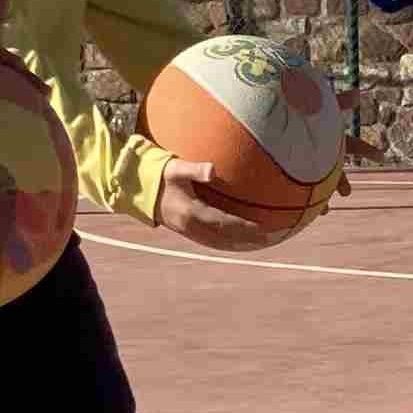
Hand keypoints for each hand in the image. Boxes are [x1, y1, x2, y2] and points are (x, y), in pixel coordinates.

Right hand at [154, 160, 285, 253]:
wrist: (140, 190)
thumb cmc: (161, 175)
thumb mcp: (176, 169)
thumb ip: (195, 169)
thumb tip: (212, 169)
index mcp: (193, 213)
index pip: (225, 223)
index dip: (245, 227)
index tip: (264, 227)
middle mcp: (192, 227)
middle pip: (226, 237)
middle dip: (249, 238)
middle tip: (272, 237)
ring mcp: (189, 232)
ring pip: (220, 243)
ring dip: (240, 243)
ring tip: (261, 243)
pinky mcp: (187, 232)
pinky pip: (212, 241)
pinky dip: (227, 243)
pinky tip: (239, 241)